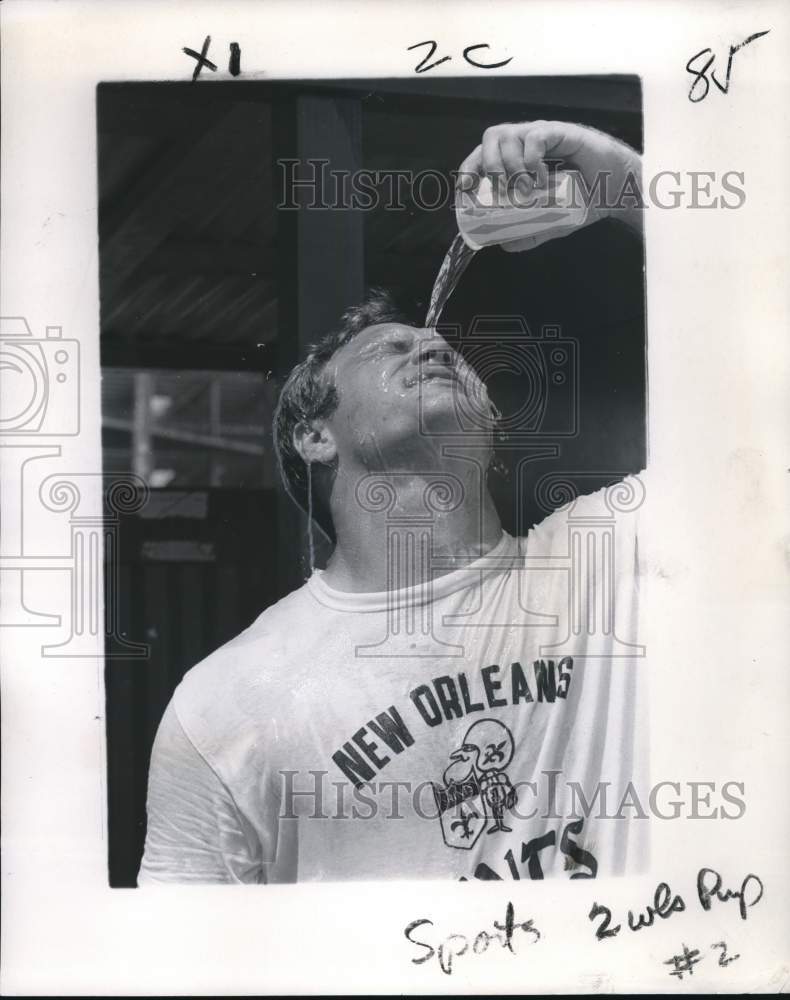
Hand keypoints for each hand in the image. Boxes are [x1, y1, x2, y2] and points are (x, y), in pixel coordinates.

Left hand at [456, 120, 642, 238]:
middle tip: (501, 190)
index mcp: (520, 159)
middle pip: (491, 137)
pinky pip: (536, 136)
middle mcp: (528, 143)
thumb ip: (528, 232)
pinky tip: (541, 180)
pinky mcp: (562, 132)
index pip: (484, 154)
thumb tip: (503, 244)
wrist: (617, 192)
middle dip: (488, 164)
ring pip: (509, 134)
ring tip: (525, 190)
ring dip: (509, 165)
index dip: (470, 167)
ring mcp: (544, 135)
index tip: (465, 187)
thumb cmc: (585, 201)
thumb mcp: (551, 223)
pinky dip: (532, 160)